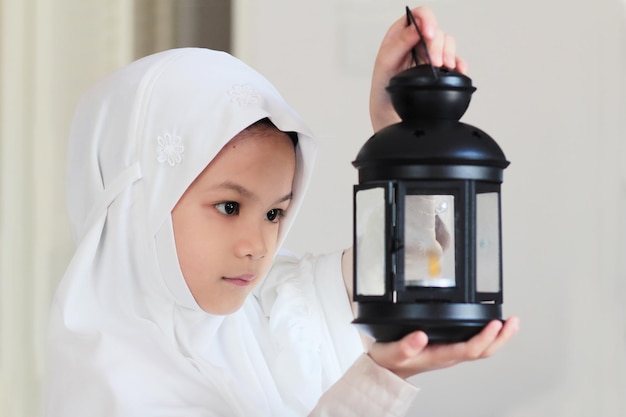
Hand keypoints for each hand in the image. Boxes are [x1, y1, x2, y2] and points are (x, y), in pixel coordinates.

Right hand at [368, 316, 519, 378]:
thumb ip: (405, 345)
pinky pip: (474, 344)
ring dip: (499, 337)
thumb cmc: (390, 361)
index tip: (494, 323)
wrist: (386, 369)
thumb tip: (421, 335)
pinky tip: (491, 326)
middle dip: (501, 337)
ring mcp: (451, 352)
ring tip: (510, 322)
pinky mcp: (449, 348)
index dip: (484, 337)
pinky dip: (487, 335)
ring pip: (482, 349)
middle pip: (483, 351)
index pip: (469, 349)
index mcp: (439, 356)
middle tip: (513, 321)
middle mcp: (449, 355)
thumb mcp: (392, 352)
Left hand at [370, 6, 467, 131]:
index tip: (429, 34)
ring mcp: (431, 51)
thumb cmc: (384, 80)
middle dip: (437, 46)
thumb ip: (401, 42)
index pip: (420, 15)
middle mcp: (419, 38)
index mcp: (403, 31)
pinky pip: (454, 59)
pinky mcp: (440, 65)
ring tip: (444, 67)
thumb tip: (416, 28)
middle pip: (437, 31)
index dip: (427, 20)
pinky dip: (459, 64)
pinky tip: (458, 70)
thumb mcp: (386, 60)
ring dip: (449, 54)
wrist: (389, 104)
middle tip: (434, 62)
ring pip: (447, 43)